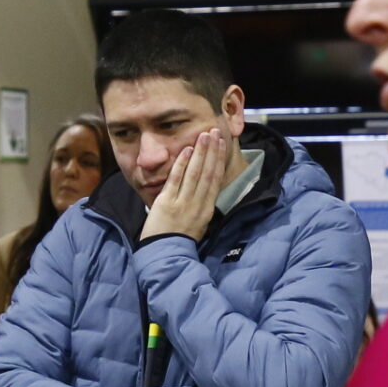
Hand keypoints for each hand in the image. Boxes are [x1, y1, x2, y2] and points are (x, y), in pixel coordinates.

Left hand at [141, 129, 237, 243]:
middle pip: (207, 172)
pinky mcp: (167, 203)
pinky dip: (182, 164)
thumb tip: (206, 189)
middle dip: (211, 151)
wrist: (166, 254)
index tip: (221, 144)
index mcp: (207, 209)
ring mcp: (183, 202)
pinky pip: (176, 180)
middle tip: (214, 132)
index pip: (215, 179)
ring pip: (194, 173)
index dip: (219, 160)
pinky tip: (187, 150)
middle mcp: (198, 204)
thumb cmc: (180, 240)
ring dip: (200, 153)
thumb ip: (202, 206)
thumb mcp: (199, 224)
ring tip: (204, 135)